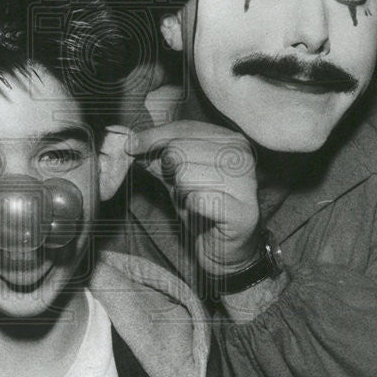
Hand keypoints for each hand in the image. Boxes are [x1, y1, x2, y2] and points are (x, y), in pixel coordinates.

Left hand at [127, 120, 259, 276]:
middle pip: (180, 150)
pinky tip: (199, 212)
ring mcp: (246, 184)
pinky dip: (190, 207)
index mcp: (231, 140)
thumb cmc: (202, 208)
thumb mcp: (177, 176)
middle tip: (179, 187)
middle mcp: (243, 157)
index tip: (131, 145)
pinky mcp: (242, 212)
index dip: (153, 136)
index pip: (184, 128)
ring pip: (185, 174)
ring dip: (180, 191)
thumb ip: (157, 156)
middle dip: (169, 170)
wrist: (224, 248)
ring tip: (191, 200)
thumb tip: (131, 140)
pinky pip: (197, 200)